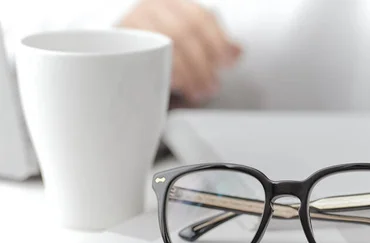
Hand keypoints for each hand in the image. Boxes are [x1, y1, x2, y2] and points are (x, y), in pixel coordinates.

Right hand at [119, 0, 241, 103]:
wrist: (120, 52)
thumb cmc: (162, 46)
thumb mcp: (193, 42)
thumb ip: (216, 44)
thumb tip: (237, 52)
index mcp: (176, 2)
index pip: (202, 17)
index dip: (218, 42)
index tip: (227, 64)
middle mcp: (154, 5)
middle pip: (185, 33)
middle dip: (203, 65)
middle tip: (211, 87)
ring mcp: (135, 20)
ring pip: (166, 45)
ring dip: (187, 74)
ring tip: (198, 92)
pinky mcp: (119, 37)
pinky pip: (145, 56)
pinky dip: (165, 73)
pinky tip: (175, 85)